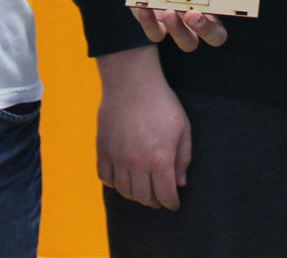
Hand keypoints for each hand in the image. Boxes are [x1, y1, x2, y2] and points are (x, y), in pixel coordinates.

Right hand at [96, 47, 192, 209]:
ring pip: (124, 190)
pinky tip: (123, 178)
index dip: (171, 203)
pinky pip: (105, 177)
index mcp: (160, 159)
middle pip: (143, 197)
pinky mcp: (102, 149)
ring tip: (142, 190)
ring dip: (135, 195)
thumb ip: (183, 158)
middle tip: (159, 199)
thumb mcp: (182, 128)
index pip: (165, 195)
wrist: (131, 82)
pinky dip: (114, 183)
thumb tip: (180, 183)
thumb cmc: (161, 102)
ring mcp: (117, 157)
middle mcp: (137, 163)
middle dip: (154, 202)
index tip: (173, 204)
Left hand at [129, 0, 228, 51]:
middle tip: (193, 14)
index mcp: (210, 3)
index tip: (214, 9)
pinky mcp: (154, 24)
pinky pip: (156, 34)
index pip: (223, 23)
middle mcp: (197, 17)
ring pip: (187, 42)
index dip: (221, 22)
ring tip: (169, 12)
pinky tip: (145, 7)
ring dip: (179, 31)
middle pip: (213, 37)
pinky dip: (150, 23)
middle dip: (205, 30)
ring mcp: (176, 24)